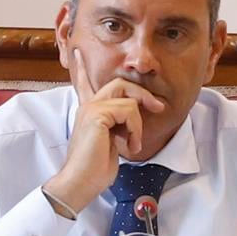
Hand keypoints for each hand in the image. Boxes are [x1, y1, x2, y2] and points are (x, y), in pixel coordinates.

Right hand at [45, 76, 154, 216]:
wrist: (80, 183)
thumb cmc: (94, 170)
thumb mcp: (109, 143)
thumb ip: (117, 126)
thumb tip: (133, 118)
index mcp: (88, 112)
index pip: (84, 84)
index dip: (83, 68)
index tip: (77, 52)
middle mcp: (87, 106)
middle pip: (120, 84)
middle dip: (143, 94)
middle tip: (159, 108)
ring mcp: (91, 109)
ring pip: (129, 98)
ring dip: (139, 123)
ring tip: (134, 142)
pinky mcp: (97, 115)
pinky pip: (129, 111)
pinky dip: (135, 129)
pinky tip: (130, 145)